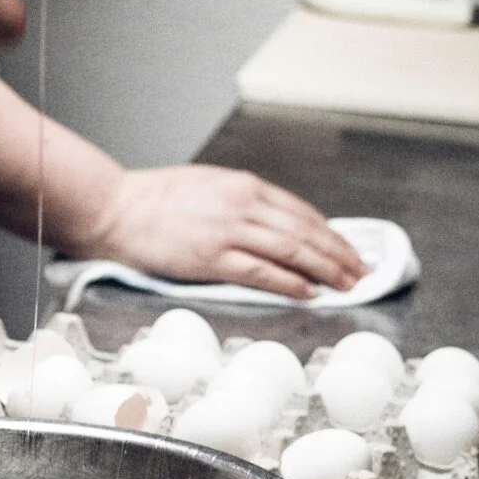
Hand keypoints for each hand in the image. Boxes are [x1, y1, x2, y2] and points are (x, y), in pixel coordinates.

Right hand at [70, 166, 365, 300]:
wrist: (115, 209)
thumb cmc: (154, 201)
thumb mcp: (208, 186)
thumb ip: (242, 202)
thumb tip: (274, 224)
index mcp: (243, 186)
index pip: (301, 212)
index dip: (331, 234)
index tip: (349, 250)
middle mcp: (242, 205)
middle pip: (305, 232)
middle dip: (339, 254)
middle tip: (363, 272)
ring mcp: (228, 231)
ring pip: (292, 250)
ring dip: (326, 269)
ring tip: (348, 285)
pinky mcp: (211, 257)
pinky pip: (262, 272)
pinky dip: (291, 283)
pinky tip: (310, 292)